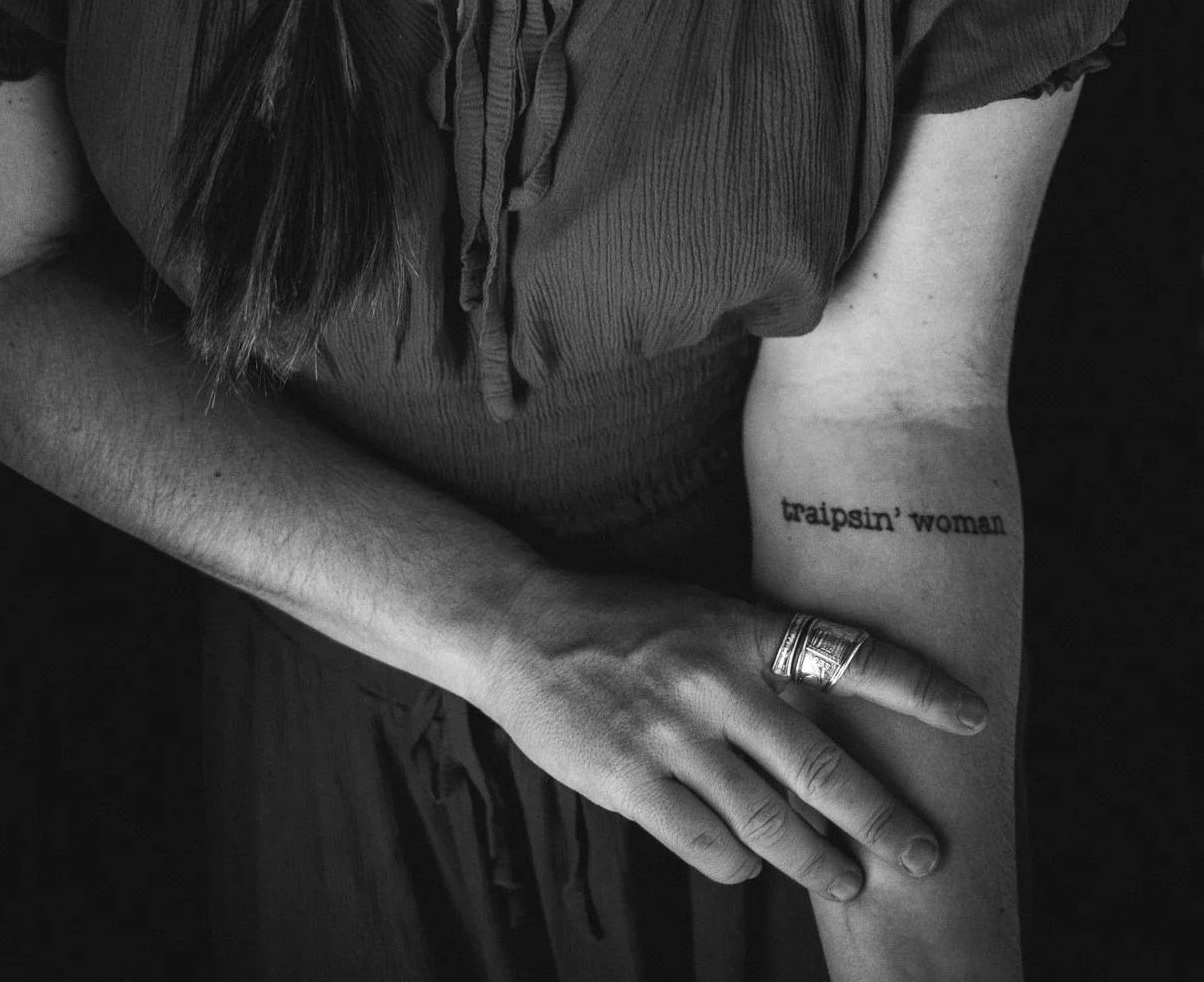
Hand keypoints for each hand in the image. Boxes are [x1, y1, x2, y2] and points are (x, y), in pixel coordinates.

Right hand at [478, 567, 987, 900]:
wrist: (523, 627)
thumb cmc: (624, 620)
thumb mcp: (702, 614)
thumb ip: (761, 662)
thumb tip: (829, 730)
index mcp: (741, 628)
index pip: (848, 655)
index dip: (917, 688)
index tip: (974, 717)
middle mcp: (715, 680)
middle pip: (821, 768)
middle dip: (883, 820)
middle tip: (926, 854)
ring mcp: (672, 733)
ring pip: (769, 822)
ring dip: (819, 863)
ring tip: (849, 882)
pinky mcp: (631, 779)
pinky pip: (707, 843)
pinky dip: (737, 863)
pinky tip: (749, 865)